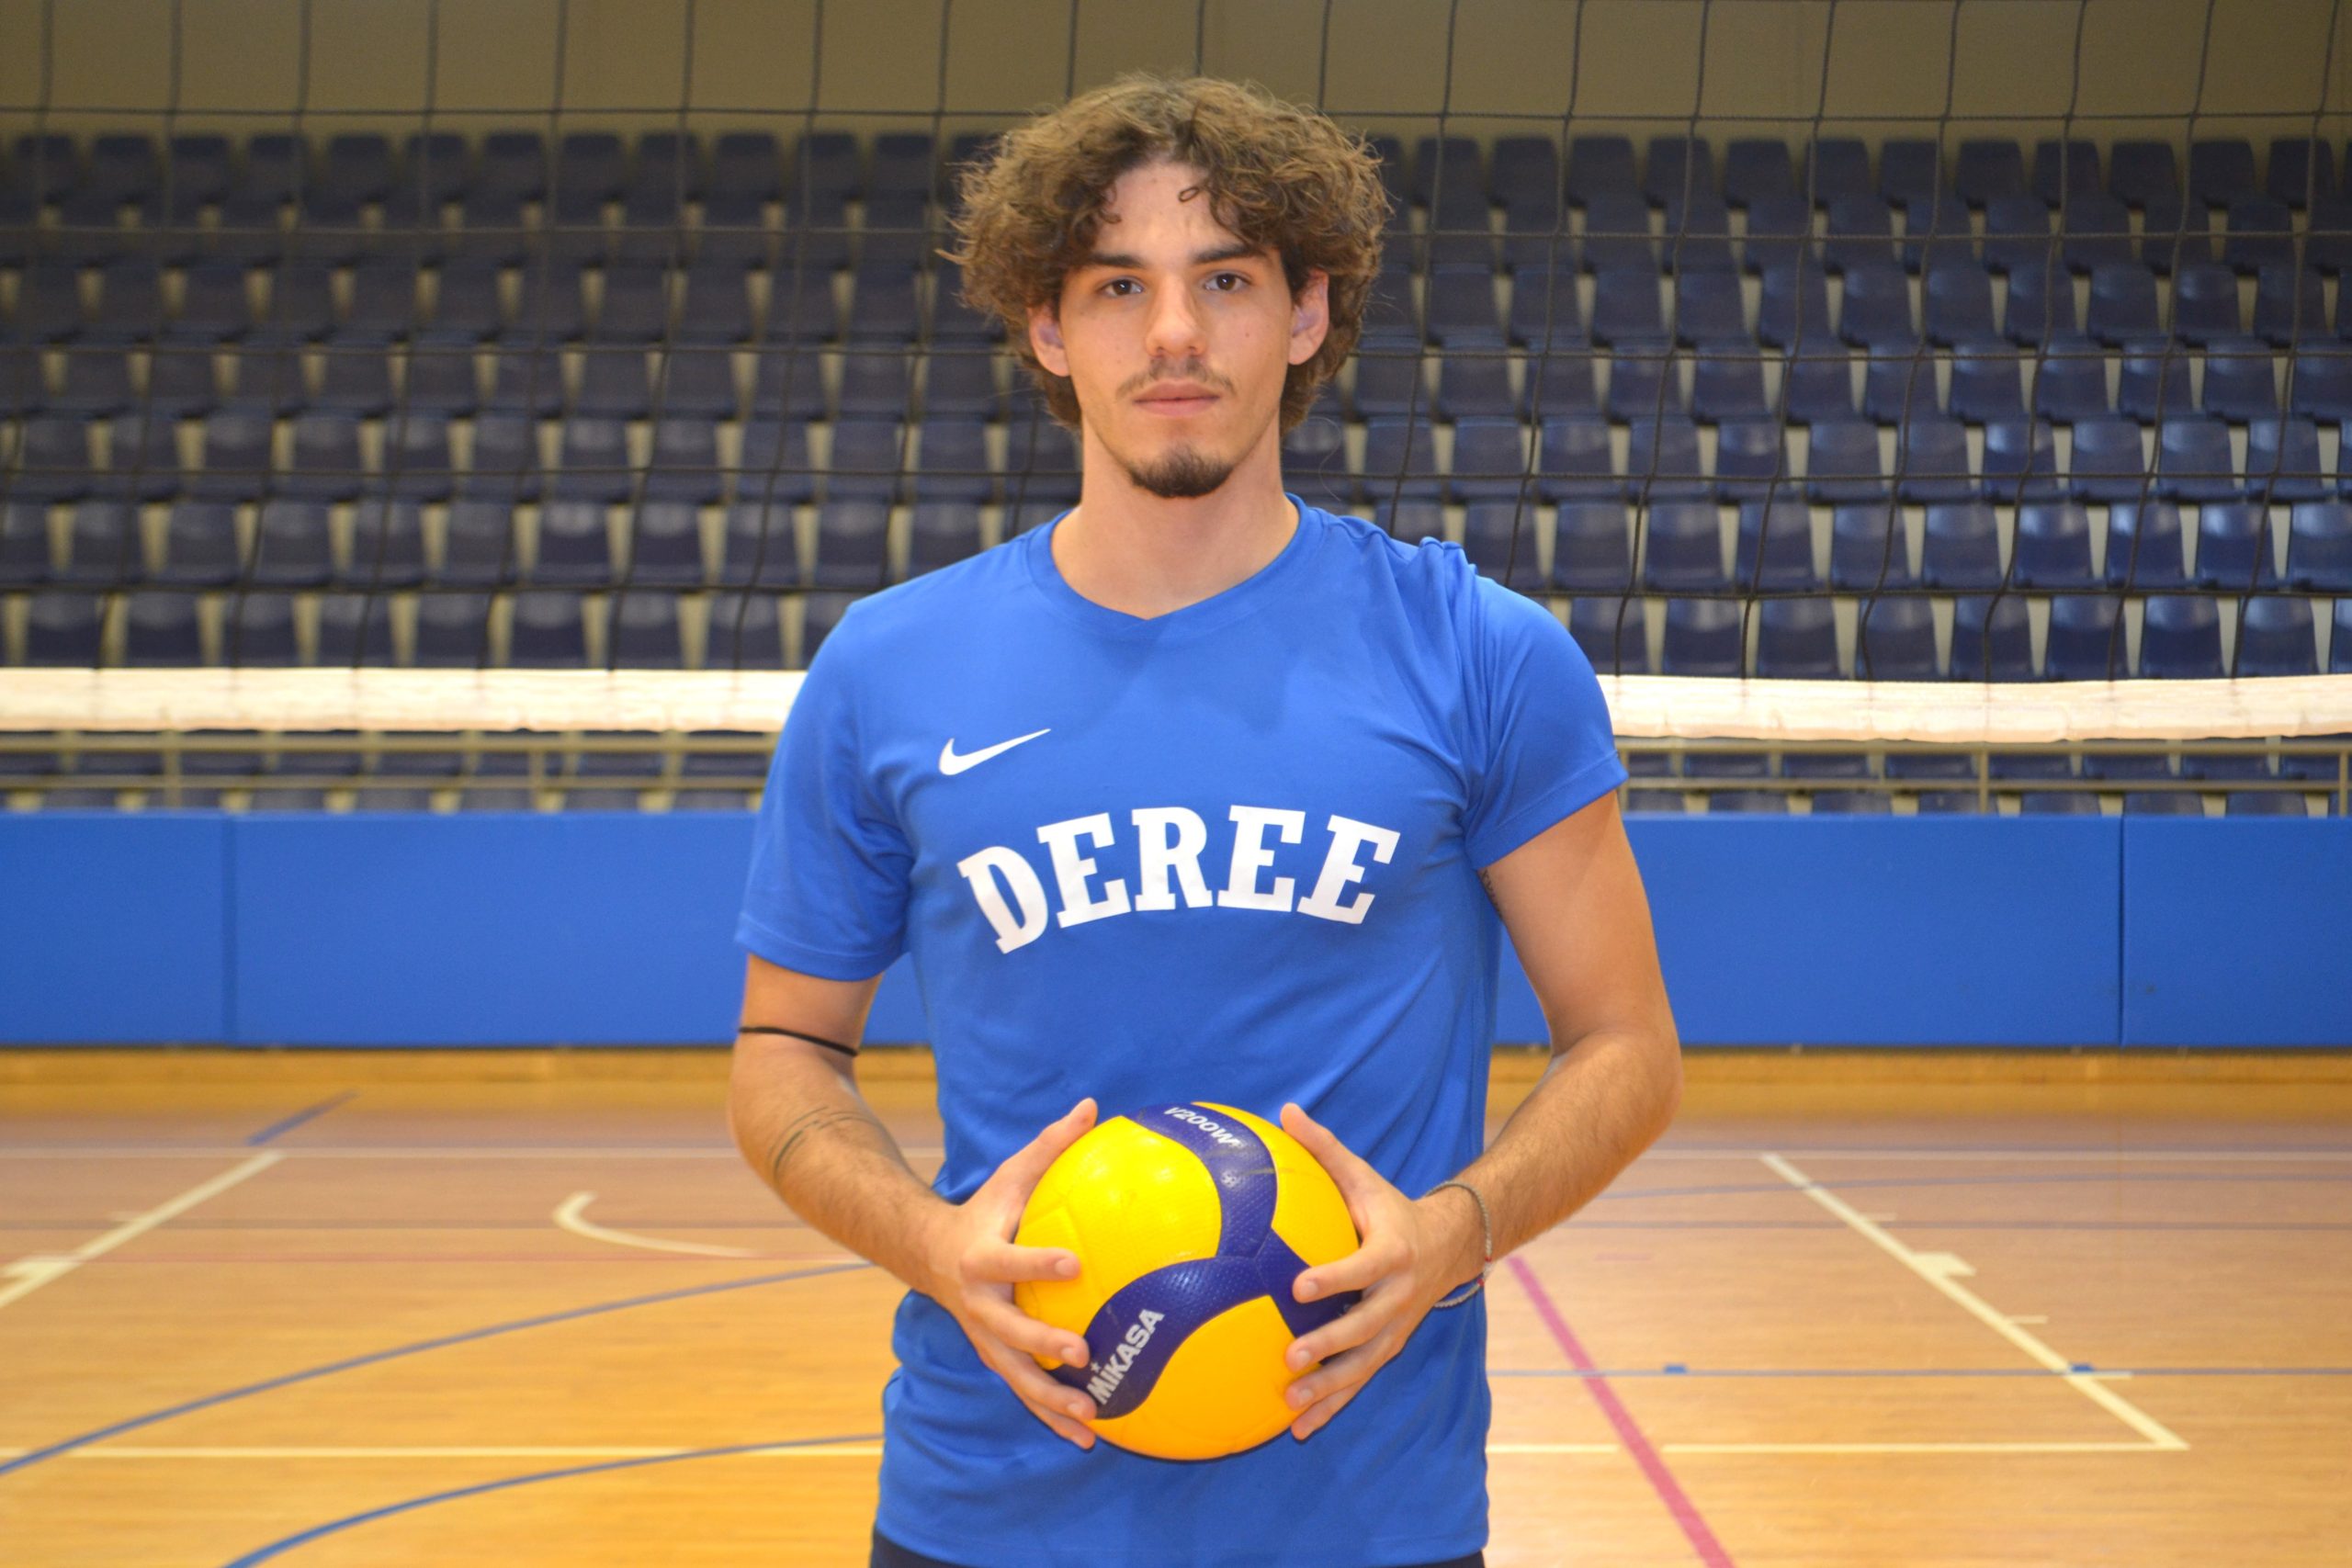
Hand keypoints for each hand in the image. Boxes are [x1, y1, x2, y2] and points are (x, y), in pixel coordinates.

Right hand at [922, 1098, 1102, 1449]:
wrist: (929, 1252)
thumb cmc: (986, 1208)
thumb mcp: (1011, 1175)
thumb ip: (1051, 1145)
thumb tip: (1093, 1105)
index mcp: (982, 1257)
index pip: (1010, 1260)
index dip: (1039, 1262)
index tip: (1075, 1263)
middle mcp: (979, 1305)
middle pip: (1008, 1331)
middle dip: (1042, 1344)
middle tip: (1082, 1354)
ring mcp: (984, 1337)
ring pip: (1015, 1375)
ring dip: (1050, 1401)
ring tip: (1092, 1419)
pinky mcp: (995, 1357)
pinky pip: (1024, 1390)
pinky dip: (1052, 1416)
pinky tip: (1090, 1438)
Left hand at [1276, 1101, 1484, 1440]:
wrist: (1451, 1243)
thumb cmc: (1390, 1206)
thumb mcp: (1363, 1177)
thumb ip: (1324, 1149)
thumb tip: (1285, 1110)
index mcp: (1391, 1253)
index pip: (1361, 1268)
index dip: (1333, 1278)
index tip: (1297, 1286)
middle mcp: (1398, 1297)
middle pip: (1365, 1328)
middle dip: (1329, 1345)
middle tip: (1291, 1356)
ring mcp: (1396, 1328)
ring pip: (1364, 1366)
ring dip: (1329, 1389)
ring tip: (1290, 1405)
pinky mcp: (1389, 1348)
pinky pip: (1360, 1382)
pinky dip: (1332, 1406)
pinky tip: (1297, 1429)